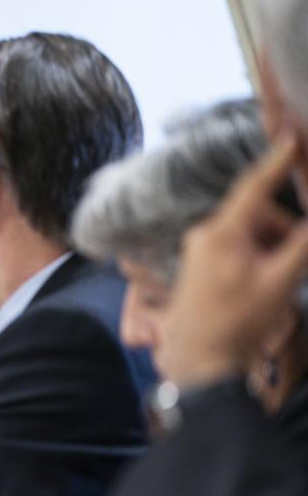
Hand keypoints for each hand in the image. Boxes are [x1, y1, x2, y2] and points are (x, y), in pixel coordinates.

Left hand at [162, 136, 307, 389]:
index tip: (289, 136)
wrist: (198, 359)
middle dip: (283, 232)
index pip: (254, 186)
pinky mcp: (200, 267)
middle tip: (293, 266)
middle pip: (258, 216)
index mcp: (221, 232)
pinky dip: (259, 260)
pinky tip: (264, 289)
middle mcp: (205, 234)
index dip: (275, 161)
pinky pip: (238, 250)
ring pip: (251, 235)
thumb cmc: (237, 320)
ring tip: (278, 284)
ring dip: (273, 250)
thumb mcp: (281, 281)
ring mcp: (199, 251)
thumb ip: (304, 245)